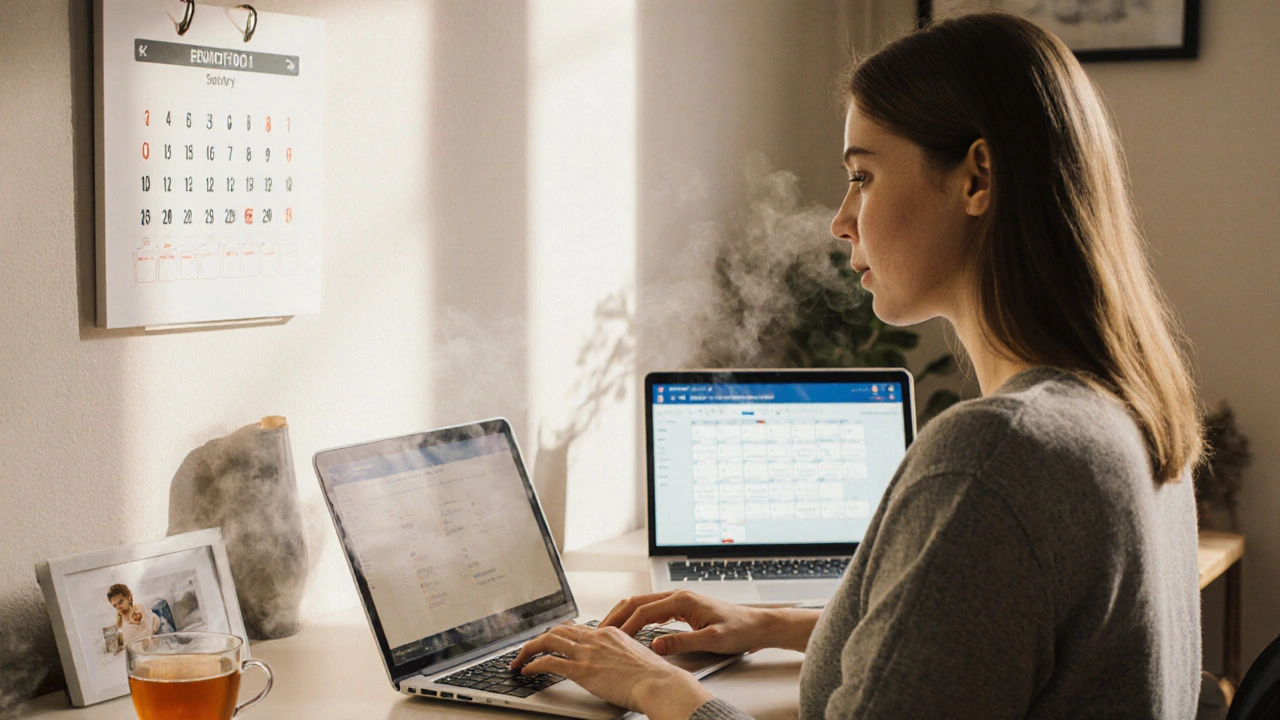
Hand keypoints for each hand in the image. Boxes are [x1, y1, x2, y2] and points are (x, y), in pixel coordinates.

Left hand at [508, 622, 711, 716]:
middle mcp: (595, 637)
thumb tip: (616, 665)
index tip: (551, 642)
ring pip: (547, 641)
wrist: (659, 683)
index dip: (559, 636)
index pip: (577, 629)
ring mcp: (587, 652)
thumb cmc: (654, 677)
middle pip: (558, 631)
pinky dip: (532, 665)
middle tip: (528, 650)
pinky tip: (526, 671)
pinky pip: (548, 662)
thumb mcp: (636, 657)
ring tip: (518, 660)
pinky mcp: (581, 669)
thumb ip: (621, 656)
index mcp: (610, 632)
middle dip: (539, 640)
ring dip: (528, 650)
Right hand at [601, 590, 770, 655]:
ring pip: (642, 604)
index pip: (644, 611)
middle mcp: (678, 596)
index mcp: (682, 600)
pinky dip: (636, 617)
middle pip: (637, 602)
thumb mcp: (712, 640)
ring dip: (624, 615)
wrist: (756, 625)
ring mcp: (679, 600)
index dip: (625, 625)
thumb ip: (682, 642)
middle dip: (617, 615)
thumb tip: (655, 645)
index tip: (612, 639)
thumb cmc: (739, 630)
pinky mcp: (682, 608)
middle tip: (600, 631)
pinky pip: (652, 610)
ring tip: (609, 629)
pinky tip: (630, 628)